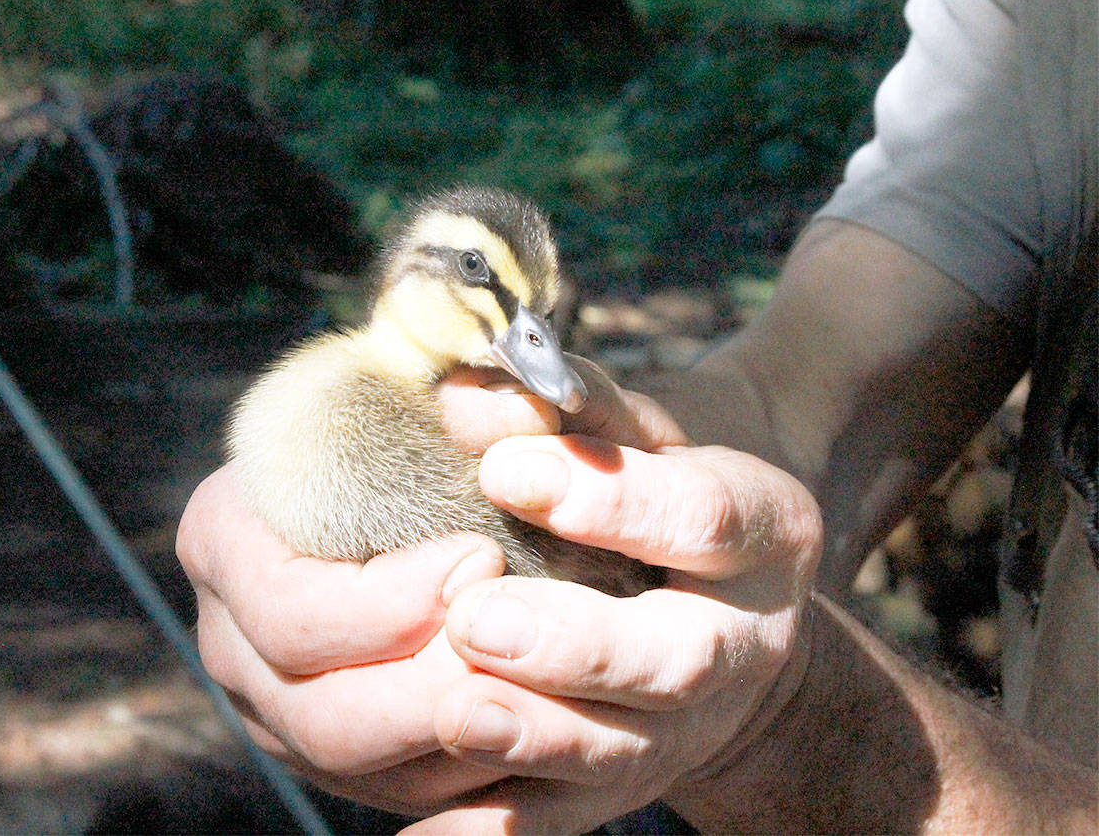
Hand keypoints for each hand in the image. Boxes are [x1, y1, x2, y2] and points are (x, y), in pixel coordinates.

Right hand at [174, 360, 687, 814]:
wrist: (397, 478)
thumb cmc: (407, 427)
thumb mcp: (431, 392)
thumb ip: (472, 391)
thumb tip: (524, 409)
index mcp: (224, 536)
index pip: (291, 608)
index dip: (392, 604)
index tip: (482, 559)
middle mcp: (231, 634)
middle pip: (319, 712)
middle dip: (434, 689)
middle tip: (523, 640)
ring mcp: (270, 703)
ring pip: (356, 767)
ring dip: (458, 740)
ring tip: (541, 689)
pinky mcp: (321, 748)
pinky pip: (391, 793)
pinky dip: (464, 772)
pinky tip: (530, 730)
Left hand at [406, 414, 822, 831]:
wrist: (720, 604)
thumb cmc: (658, 490)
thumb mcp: (638, 433)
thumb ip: (563, 404)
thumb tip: (464, 395)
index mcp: (762, 534)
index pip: (702, 518)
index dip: (609, 502)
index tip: (503, 471)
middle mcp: (739, 644)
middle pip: (674, 661)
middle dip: (574, 646)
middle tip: (474, 617)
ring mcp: (685, 729)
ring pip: (620, 755)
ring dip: (532, 739)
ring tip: (455, 713)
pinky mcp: (624, 787)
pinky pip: (559, 822)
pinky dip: (489, 828)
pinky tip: (425, 829)